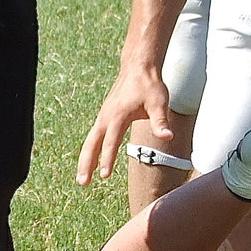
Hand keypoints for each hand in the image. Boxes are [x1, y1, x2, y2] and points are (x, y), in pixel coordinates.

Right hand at [78, 62, 172, 184]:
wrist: (138, 67)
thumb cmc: (149, 85)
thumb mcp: (159, 103)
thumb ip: (161, 122)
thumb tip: (167, 137)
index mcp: (118, 115)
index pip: (111, 141)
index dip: (107, 159)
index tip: (104, 175)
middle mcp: (106, 117)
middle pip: (92, 144)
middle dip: (86, 164)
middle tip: (83, 182)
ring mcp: (103, 117)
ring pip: (90, 142)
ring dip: (85, 160)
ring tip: (82, 180)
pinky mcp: (104, 117)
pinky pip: (93, 137)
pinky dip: (89, 151)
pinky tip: (90, 163)